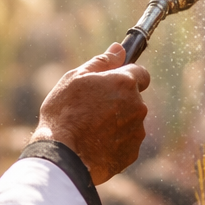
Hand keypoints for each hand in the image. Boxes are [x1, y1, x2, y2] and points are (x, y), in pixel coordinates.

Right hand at [34, 43, 149, 183]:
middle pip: (134, 99)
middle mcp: (138, 106)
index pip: (141, 73)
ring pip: (130, 122)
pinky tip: (95, 144)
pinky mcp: (132, 153)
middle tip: (92, 109)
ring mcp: (137, 131)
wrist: (64, 156)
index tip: (114, 83)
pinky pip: (126, 142)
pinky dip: (115, 142)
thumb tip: (119, 49)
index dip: (127, 77)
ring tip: (90, 129)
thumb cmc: (65, 113)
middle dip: (119, 101)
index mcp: (125, 83)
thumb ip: (102, 62)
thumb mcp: (76, 79)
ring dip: (117, 122)